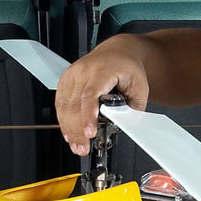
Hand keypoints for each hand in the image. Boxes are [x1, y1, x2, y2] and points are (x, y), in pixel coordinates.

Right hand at [53, 41, 149, 156]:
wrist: (119, 52)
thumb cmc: (128, 68)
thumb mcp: (139, 89)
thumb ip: (131, 109)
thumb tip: (122, 127)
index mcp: (104, 70)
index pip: (91, 95)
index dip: (88, 116)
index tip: (89, 133)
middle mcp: (84, 70)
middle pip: (74, 103)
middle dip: (77, 130)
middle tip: (82, 148)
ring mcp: (73, 74)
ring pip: (64, 105)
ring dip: (69, 128)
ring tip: (76, 145)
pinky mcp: (66, 79)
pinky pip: (60, 102)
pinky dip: (63, 119)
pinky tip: (69, 132)